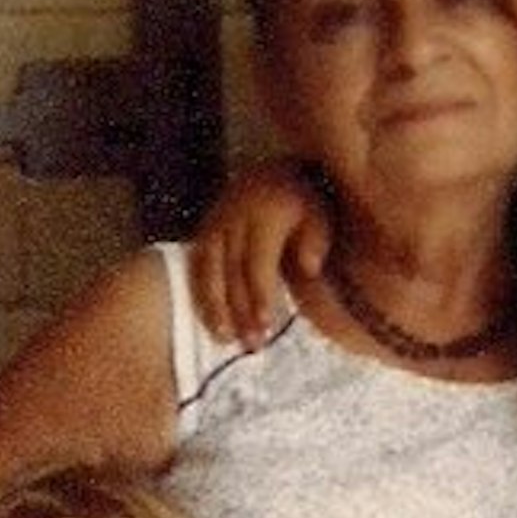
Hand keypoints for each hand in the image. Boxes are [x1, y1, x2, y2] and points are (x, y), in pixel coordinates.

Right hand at [187, 160, 332, 347]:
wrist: (276, 172)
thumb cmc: (305, 201)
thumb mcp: (320, 215)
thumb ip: (316, 241)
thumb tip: (310, 268)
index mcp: (264, 213)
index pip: (257, 261)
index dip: (260, 295)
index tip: (266, 325)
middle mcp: (233, 217)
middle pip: (232, 271)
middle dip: (240, 310)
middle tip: (253, 345)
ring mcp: (213, 224)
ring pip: (208, 272)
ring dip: (215, 308)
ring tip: (226, 340)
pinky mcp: (203, 232)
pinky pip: (196, 268)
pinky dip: (202, 297)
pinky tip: (213, 324)